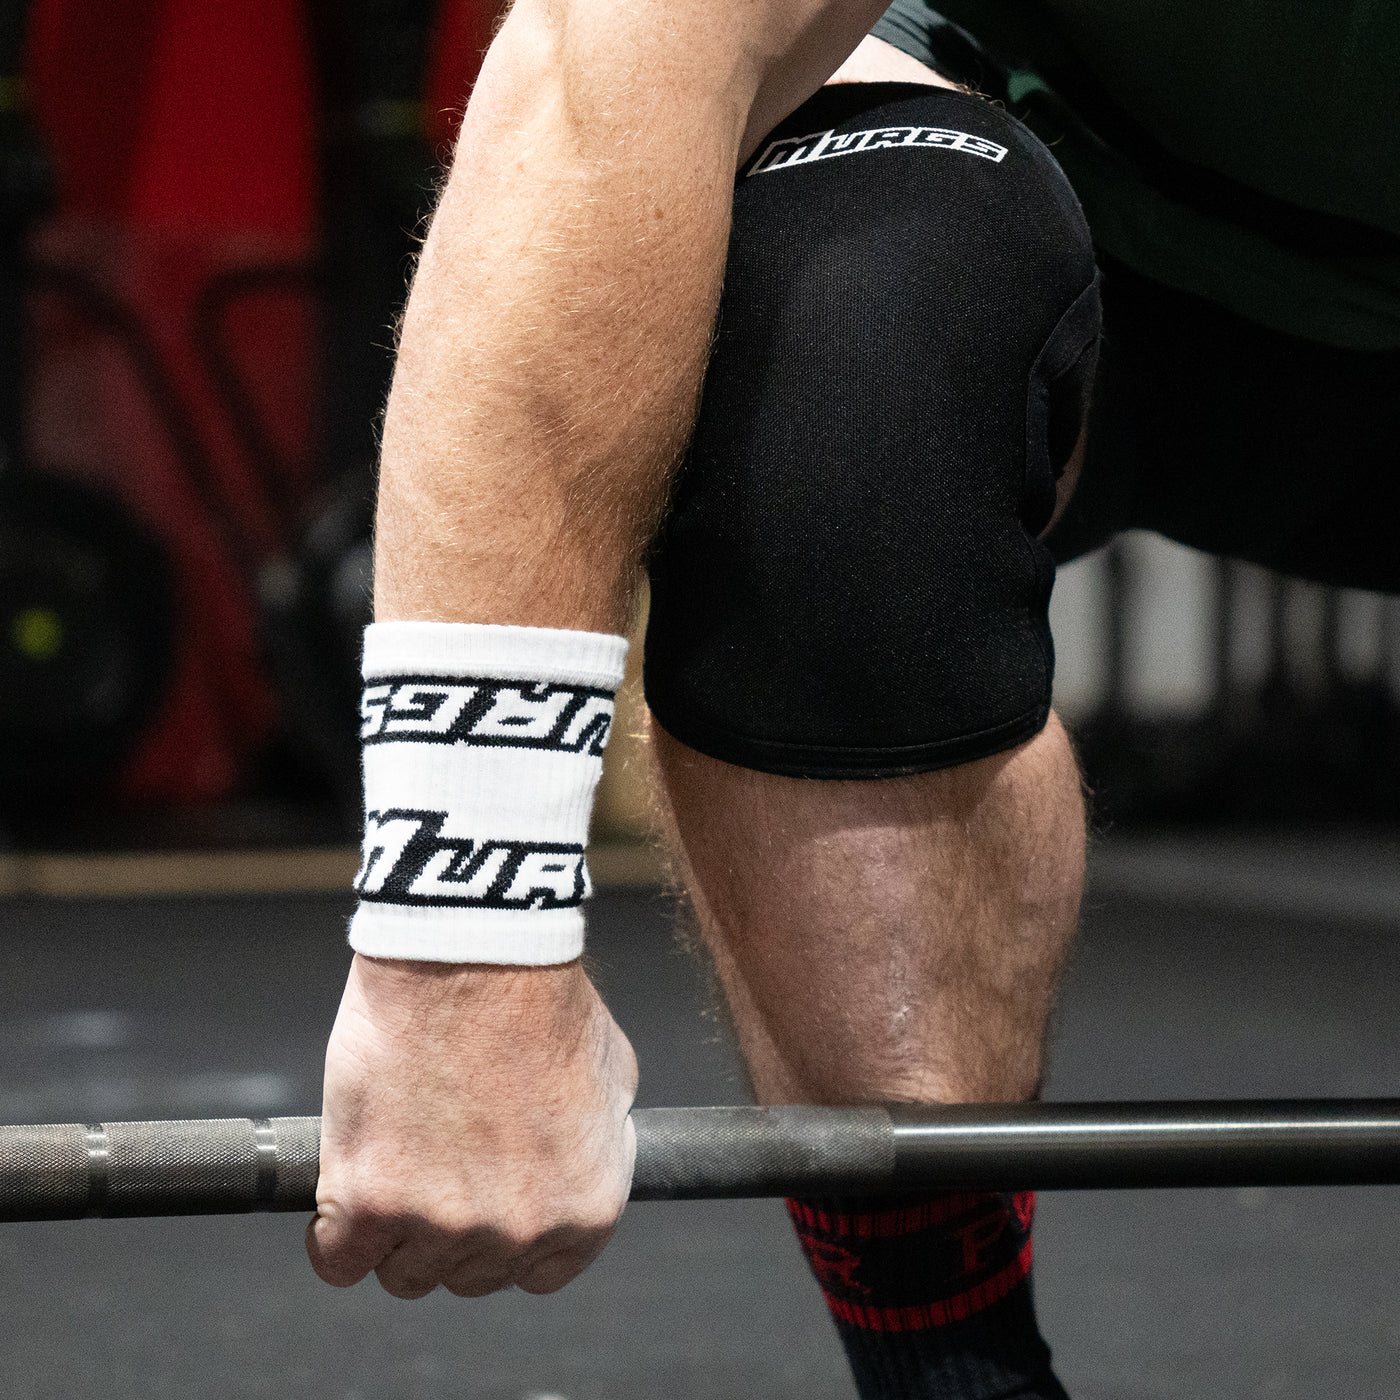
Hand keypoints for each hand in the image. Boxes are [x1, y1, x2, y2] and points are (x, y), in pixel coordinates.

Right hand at [306, 953, 637, 1298]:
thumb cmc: (539, 997)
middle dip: (455, 1227)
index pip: (541, 1273)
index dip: (511, 1237)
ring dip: (396, 1230)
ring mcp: (440, 1223)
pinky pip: (338, 1260)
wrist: (472, 953)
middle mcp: (518, 1231)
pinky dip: (334, 1234)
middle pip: (469, 1273)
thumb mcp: (611, 1074)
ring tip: (397, 1160)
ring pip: (404, 1271)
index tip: (489, 1207)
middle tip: (440, 1163)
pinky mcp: (367, 1202)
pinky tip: (345, 1196)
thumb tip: (582, 1155)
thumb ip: (599, 1138)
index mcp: (586, 1209)